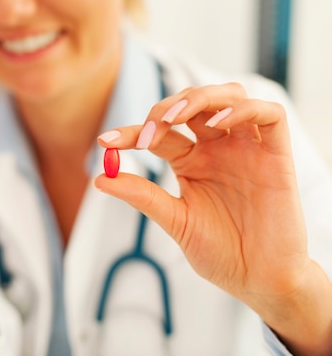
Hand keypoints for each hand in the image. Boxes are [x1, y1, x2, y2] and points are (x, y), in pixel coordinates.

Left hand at [94, 83, 331, 354]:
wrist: (260, 281)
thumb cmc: (220, 253)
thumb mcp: (176, 221)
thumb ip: (143, 196)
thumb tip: (100, 178)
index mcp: (190, 162)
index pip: (158, 133)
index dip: (130, 132)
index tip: (105, 142)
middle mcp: (217, 148)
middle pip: (191, 103)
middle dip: (165, 108)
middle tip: (147, 131)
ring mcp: (247, 148)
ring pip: (228, 96)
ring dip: (199, 98)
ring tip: (175, 119)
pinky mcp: (277, 155)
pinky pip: (270, 114)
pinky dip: (244, 109)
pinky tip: (218, 123)